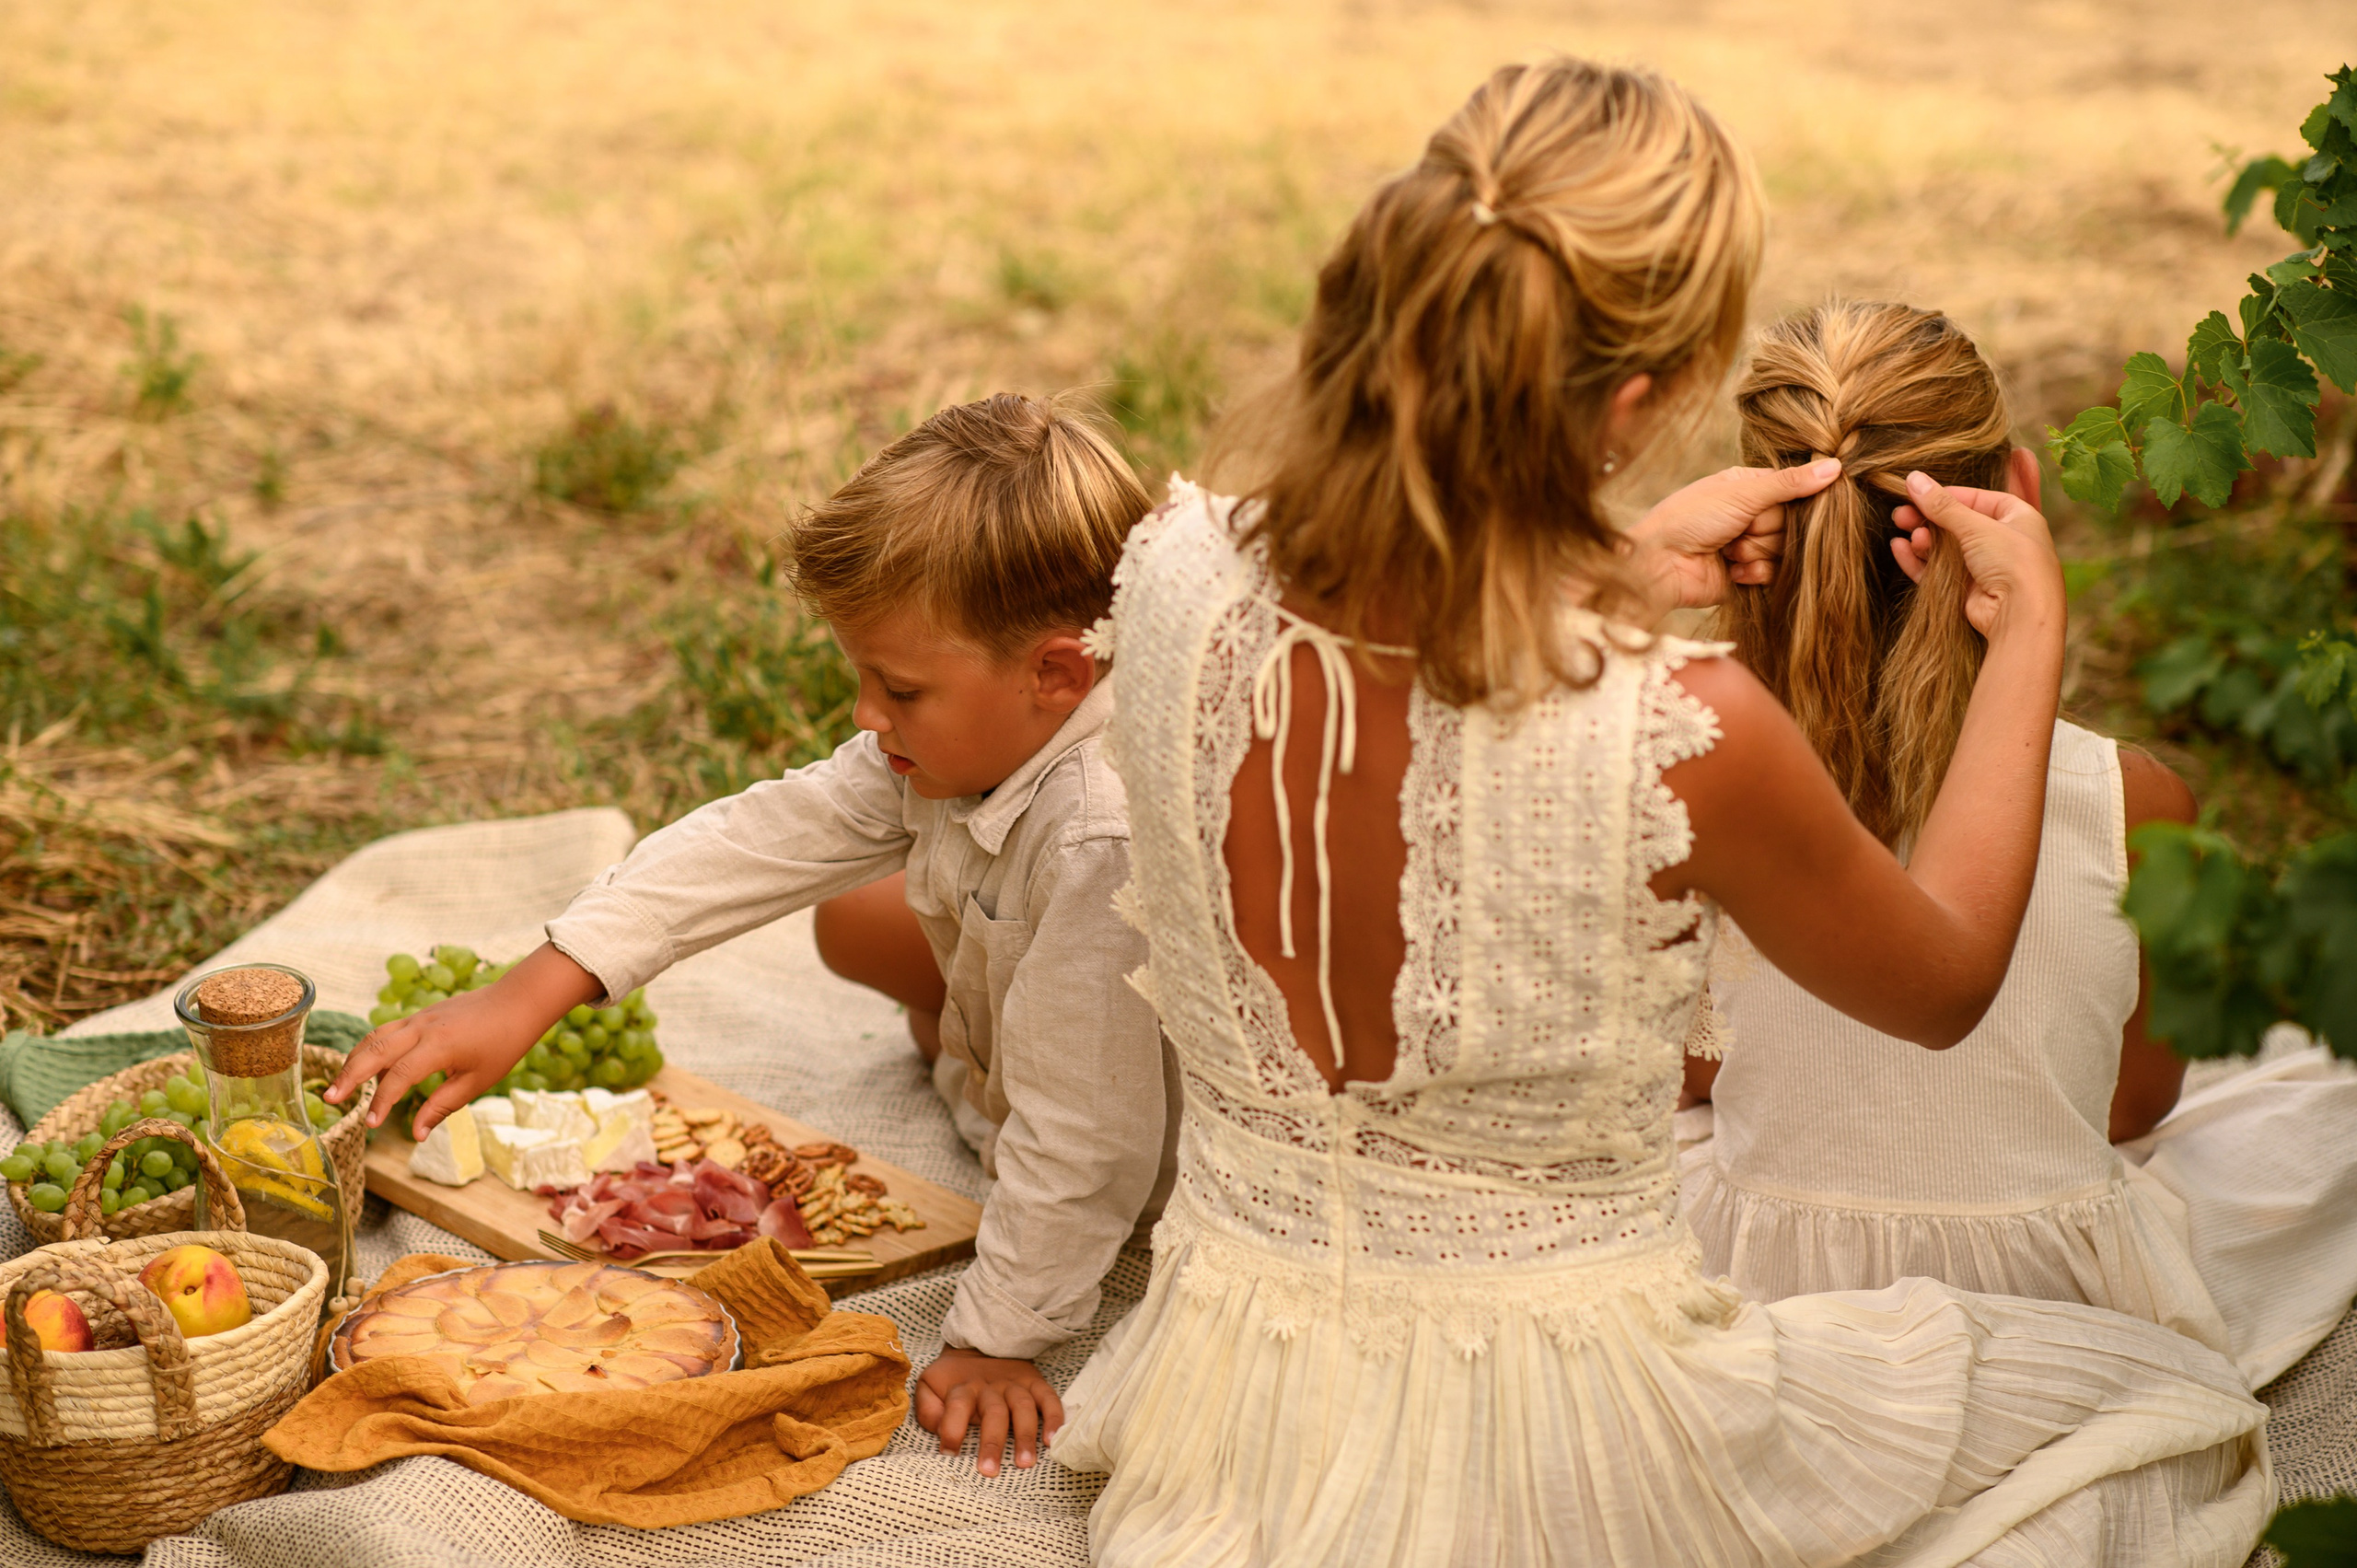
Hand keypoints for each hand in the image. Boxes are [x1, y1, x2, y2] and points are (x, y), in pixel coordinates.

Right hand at [325, 942, 601, 1138]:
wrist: (518, 1001)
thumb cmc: (504, 1043)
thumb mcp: (478, 1081)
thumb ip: (443, 1106)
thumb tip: (416, 1135)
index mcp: (439, 1046)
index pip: (399, 1076)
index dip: (381, 1102)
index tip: (370, 1125)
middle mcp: (422, 1028)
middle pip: (374, 1050)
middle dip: (349, 1075)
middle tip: (329, 1099)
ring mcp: (419, 1018)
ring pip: (375, 1036)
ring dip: (354, 1060)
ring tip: (340, 1086)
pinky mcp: (420, 1015)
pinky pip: (387, 1031)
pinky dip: (372, 1049)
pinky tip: (371, 1071)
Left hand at [915, 1346, 1062, 1476]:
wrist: (980, 1345)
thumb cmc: (953, 1378)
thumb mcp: (929, 1385)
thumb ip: (928, 1409)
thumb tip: (940, 1431)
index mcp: (963, 1388)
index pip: (956, 1407)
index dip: (951, 1430)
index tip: (949, 1454)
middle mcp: (990, 1387)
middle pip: (993, 1413)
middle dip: (992, 1443)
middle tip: (989, 1471)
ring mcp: (1015, 1385)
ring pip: (1022, 1408)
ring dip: (1024, 1435)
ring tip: (1025, 1463)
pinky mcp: (1035, 1383)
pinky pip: (1049, 1398)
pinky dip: (1054, 1417)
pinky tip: (1052, 1440)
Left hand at [1626, 458, 1843, 611]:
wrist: (1660, 564)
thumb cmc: (1691, 518)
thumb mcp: (1741, 493)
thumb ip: (1789, 483)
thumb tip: (1835, 466)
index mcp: (1747, 486)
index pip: (1793, 488)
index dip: (1789, 499)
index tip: (1770, 504)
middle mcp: (1751, 513)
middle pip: (1792, 521)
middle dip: (1765, 528)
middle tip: (1736, 528)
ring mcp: (1749, 544)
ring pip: (1785, 549)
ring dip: (1756, 551)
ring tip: (1727, 549)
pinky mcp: (1747, 574)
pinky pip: (1773, 572)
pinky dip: (1753, 572)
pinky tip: (1732, 569)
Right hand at [1888, 472, 2062, 637]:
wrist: (2021, 616)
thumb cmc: (2013, 562)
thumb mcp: (1977, 526)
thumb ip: (1942, 505)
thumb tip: (1913, 478)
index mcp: (2018, 518)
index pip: (1977, 498)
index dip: (1947, 495)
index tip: (1918, 492)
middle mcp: (2002, 541)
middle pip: (1957, 522)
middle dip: (1928, 517)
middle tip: (1900, 514)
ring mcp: (1984, 567)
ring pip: (1945, 547)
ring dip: (1923, 538)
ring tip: (1903, 532)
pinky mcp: (1967, 590)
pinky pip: (1936, 571)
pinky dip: (1918, 560)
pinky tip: (1900, 549)